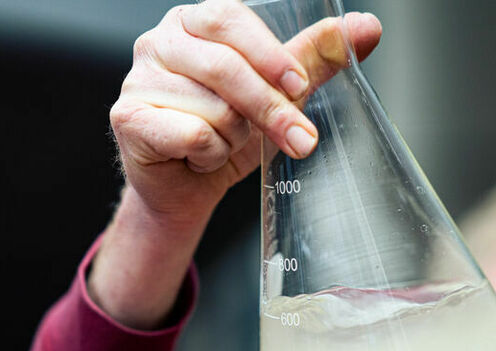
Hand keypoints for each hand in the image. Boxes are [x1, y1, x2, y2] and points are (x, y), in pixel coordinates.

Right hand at [91, 1, 380, 329]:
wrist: (188, 186)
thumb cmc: (229, 131)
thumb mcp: (277, 93)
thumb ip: (316, 58)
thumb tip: (367, 28)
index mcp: (194, 23)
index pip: (230, 18)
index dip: (267, 52)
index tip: (298, 84)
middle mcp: (159, 42)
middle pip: (225, 68)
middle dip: (271, 110)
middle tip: (302, 140)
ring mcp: (137, 79)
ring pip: (213, 110)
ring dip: (234, 139)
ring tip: (225, 144)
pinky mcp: (127, 118)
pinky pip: (192, 135)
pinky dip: (209, 155)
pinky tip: (199, 156)